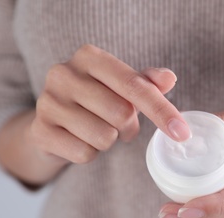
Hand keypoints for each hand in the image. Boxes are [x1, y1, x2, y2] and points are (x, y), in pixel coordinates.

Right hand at [28, 44, 189, 164]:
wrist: (52, 121)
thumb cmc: (95, 100)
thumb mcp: (121, 86)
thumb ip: (146, 82)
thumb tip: (169, 78)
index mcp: (89, 57)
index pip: (135, 85)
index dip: (162, 110)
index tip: (182, 133)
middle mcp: (63, 73)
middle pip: (121, 114)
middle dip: (128, 126)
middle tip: (119, 123)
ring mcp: (47, 102)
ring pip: (104, 137)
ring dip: (109, 140)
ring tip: (97, 129)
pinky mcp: (40, 131)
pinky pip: (84, 154)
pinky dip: (90, 153)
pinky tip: (80, 140)